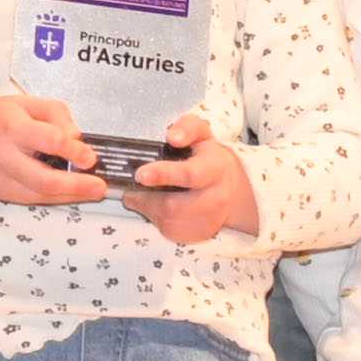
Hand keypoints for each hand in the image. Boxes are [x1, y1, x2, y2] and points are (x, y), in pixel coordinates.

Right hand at [0, 89, 106, 207]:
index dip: (73, 151)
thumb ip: (57, 115)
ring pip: (39, 195)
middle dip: (76, 186)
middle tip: (100, 187)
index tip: (90, 157)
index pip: (48, 140)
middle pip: (43, 179)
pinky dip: (56, 198)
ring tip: (93, 192)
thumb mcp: (27, 102)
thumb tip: (76, 139)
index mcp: (10, 125)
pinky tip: (73, 193)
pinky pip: (32, 199)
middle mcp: (3, 155)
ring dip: (70, 196)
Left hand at [124, 115, 258, 246]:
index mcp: (214, 169)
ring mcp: (209, 220)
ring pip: (169, 221)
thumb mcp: (201, 133)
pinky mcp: (200, 234)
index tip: (141, 175)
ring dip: (149, 209)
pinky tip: (159, 206)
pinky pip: (170, 230)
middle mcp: (216, 198)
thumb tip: (172, 137)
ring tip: (143, 195)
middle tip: (131, 190)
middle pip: (174, 206)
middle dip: (147, 199)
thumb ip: (187, 127)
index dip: (164, 175)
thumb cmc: (207, 158)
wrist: (229, 188)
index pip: (190, 175)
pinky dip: (157, 218)